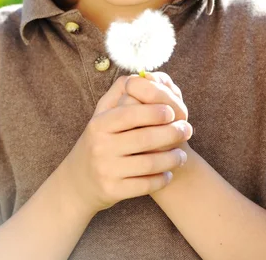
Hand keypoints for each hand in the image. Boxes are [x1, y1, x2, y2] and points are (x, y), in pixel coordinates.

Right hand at [64, 76, 191, 214]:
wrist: (78, 181)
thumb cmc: (98, 140)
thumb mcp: (101, 114)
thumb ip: (119, 92)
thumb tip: (141, 73)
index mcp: (100, 124)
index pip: (130, 113)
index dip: (154, 111)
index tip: (172, 111)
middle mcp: (101, 146)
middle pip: (145, 138)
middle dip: (172, 133)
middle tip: (187, 130)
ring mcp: (106, 169)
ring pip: (149, 164)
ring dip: (171, 159)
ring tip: (181, 155)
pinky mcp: (113, 190)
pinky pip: (145, 185)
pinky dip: (162, 179)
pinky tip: (169, 173)